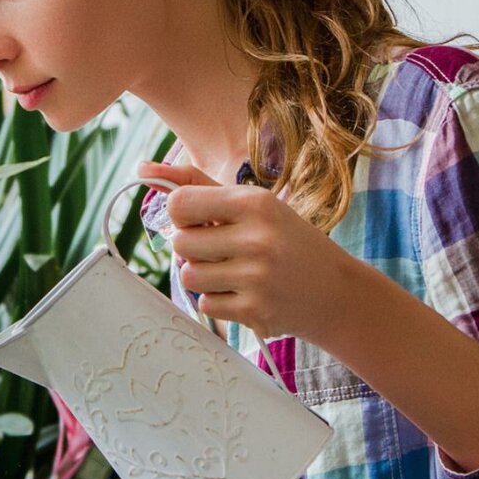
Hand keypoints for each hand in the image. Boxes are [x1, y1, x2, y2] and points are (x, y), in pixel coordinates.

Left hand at [138, 160, 360, 343]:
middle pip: (179, 243)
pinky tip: (244, 292)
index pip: (179, 203)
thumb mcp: (251, 203)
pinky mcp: (256, 311)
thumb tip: (143, 167)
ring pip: (188, 276)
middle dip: (192, 248)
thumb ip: (196, 184)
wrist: (336, 291)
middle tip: (219, 249)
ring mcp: (257, 278)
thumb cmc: (285, 240)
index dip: (181, 214)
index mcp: (254, 202)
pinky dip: (218, 300)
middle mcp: (257, 238)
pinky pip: (205, 304)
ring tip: (232, 271)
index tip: (199, 220)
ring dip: (202, 275)